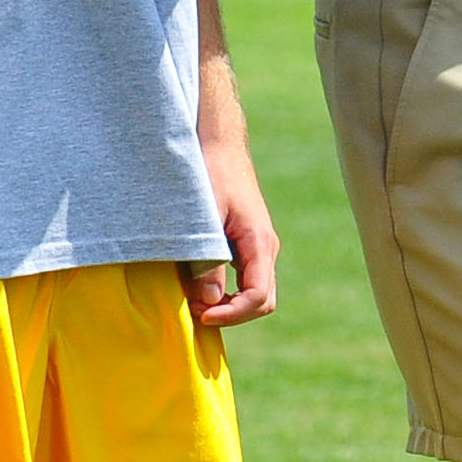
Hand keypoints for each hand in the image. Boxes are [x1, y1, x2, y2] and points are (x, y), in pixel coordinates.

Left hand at [189, 138, 277, 325]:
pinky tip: (200, 285)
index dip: (231, 314)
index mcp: (259, 242)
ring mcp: (259, 247)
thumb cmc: (211, 175)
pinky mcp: (248, 244)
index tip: (201, 314)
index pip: (257, 296)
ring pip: (256, 292)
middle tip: (196, 309)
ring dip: (229, 305)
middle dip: (232, 315)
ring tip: (195, 299)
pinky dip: (228, 292)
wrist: (219, 146)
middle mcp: (265, 248)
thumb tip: (211, 299)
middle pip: (262, 301)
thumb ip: (208, 259)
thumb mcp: (206, 217)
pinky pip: (246, 279)